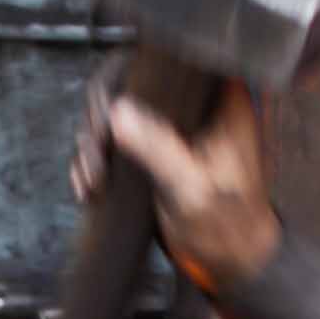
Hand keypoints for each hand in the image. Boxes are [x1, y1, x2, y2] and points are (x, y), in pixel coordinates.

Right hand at [69, 72, 281, 294]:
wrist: (228, 262)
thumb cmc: (229, 228)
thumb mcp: (192, 187)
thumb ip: (159, 147)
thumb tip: (120, 114)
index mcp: (216, 99)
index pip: (168, 56)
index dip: (130, 71)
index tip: (112, 107)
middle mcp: (191, 104)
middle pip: (129, 78)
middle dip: (101, 117)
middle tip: (96, 151)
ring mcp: (169, 125)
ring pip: (114, 109)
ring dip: (93, 143)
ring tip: (92, 178)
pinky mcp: (151, 148)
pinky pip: (112, 139)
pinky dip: (95, 159)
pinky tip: (90, 184)